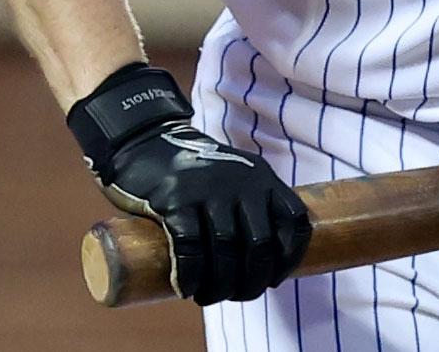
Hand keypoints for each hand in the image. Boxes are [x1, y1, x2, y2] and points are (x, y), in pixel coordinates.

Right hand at [67, 64, 310, 304]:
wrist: (144, 142)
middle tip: (235, 296)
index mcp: (262, 178)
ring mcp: (208, 189)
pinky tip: (186, 289)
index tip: (272, 280)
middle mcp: (241, 182)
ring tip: (208, 297)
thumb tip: (256, 267)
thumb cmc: (192, 174)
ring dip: (219, 286)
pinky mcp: (175, 198)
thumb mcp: (233, 178)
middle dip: (251, 282)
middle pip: (259, 246)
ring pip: (225, 250)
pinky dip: (190, 275)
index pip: (294, 222)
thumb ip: (247, 208)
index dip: (288, 259)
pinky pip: (189, 246)